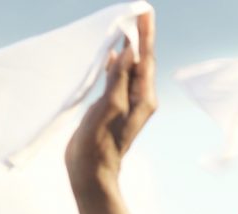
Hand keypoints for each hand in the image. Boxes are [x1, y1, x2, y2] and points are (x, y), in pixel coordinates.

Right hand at [65, 13, 155, 191]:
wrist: (91, 172)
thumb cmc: (100, 144)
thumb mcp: (110, 108)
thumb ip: (119, 79)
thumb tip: (129, 51)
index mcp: (143, 98)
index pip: (146, 58)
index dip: (145, 34)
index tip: (145, 12)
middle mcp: (140, 98)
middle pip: (142, 60)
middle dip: (140, 37)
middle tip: (138, 12)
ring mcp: (127, 103)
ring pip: (130, 69)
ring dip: (128, 49)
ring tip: (125, 27)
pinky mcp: (114, 108)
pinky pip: (118, 79)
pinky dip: (116, 65)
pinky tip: (111, 55)